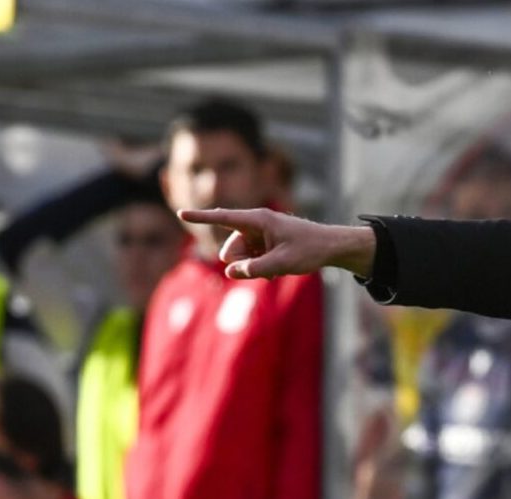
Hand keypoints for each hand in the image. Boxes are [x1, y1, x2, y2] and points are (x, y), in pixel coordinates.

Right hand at [178, 207, 374, 280]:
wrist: (330, 247)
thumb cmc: (309, 250)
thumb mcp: (282, 263)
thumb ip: (254, 269)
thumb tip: (230, 272)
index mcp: (258, 219)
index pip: (223, 218)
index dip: (201, 217)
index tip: (180, 212)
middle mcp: (255, 223)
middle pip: (230, 248)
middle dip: (241, 263)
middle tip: (266, 270)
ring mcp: (258, 233)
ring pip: (239, 256)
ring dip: (251, 267)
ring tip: (276, 269)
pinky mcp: (263, 242)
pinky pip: (249, 258)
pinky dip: (258, 266)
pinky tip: (276, 269)